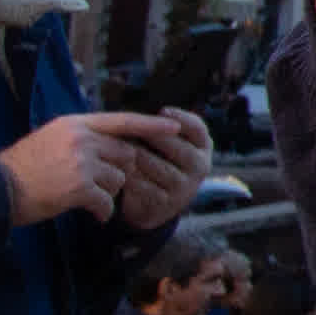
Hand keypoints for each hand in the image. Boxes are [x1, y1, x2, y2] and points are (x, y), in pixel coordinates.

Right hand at [2, 111, 192, 230]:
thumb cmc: (21, 168)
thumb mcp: (50, 138)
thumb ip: (82, 136)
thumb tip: (114, 143)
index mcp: (74, 124)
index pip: (122, 120)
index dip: (151, 125)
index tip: (175, 127)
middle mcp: (81, 138)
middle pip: (125, 153)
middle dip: (120, 172)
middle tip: (100, 185)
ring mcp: (81, 162)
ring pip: (118, 178)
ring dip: (108, 192)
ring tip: (86, 198)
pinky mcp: (79, 187)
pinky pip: (107, 200)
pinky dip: (103, 211)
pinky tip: (91, 214)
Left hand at [99, 109, 212, 238]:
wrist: (155, 202)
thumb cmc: (159, 160)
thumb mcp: (172, 143)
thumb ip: (165, 126)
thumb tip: (152, 112)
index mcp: (203, 147)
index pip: (197, 128)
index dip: (181, 118)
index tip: (162, 111)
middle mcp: (199, 167)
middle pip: (172, 145)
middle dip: (147, 135)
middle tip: (124, 127)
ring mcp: (184, 187)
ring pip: (152, 164)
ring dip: (130, 155)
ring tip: (112, 146)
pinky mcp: (165, 203)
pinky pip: (140, 184)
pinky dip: (124, 175)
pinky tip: (113, 167)